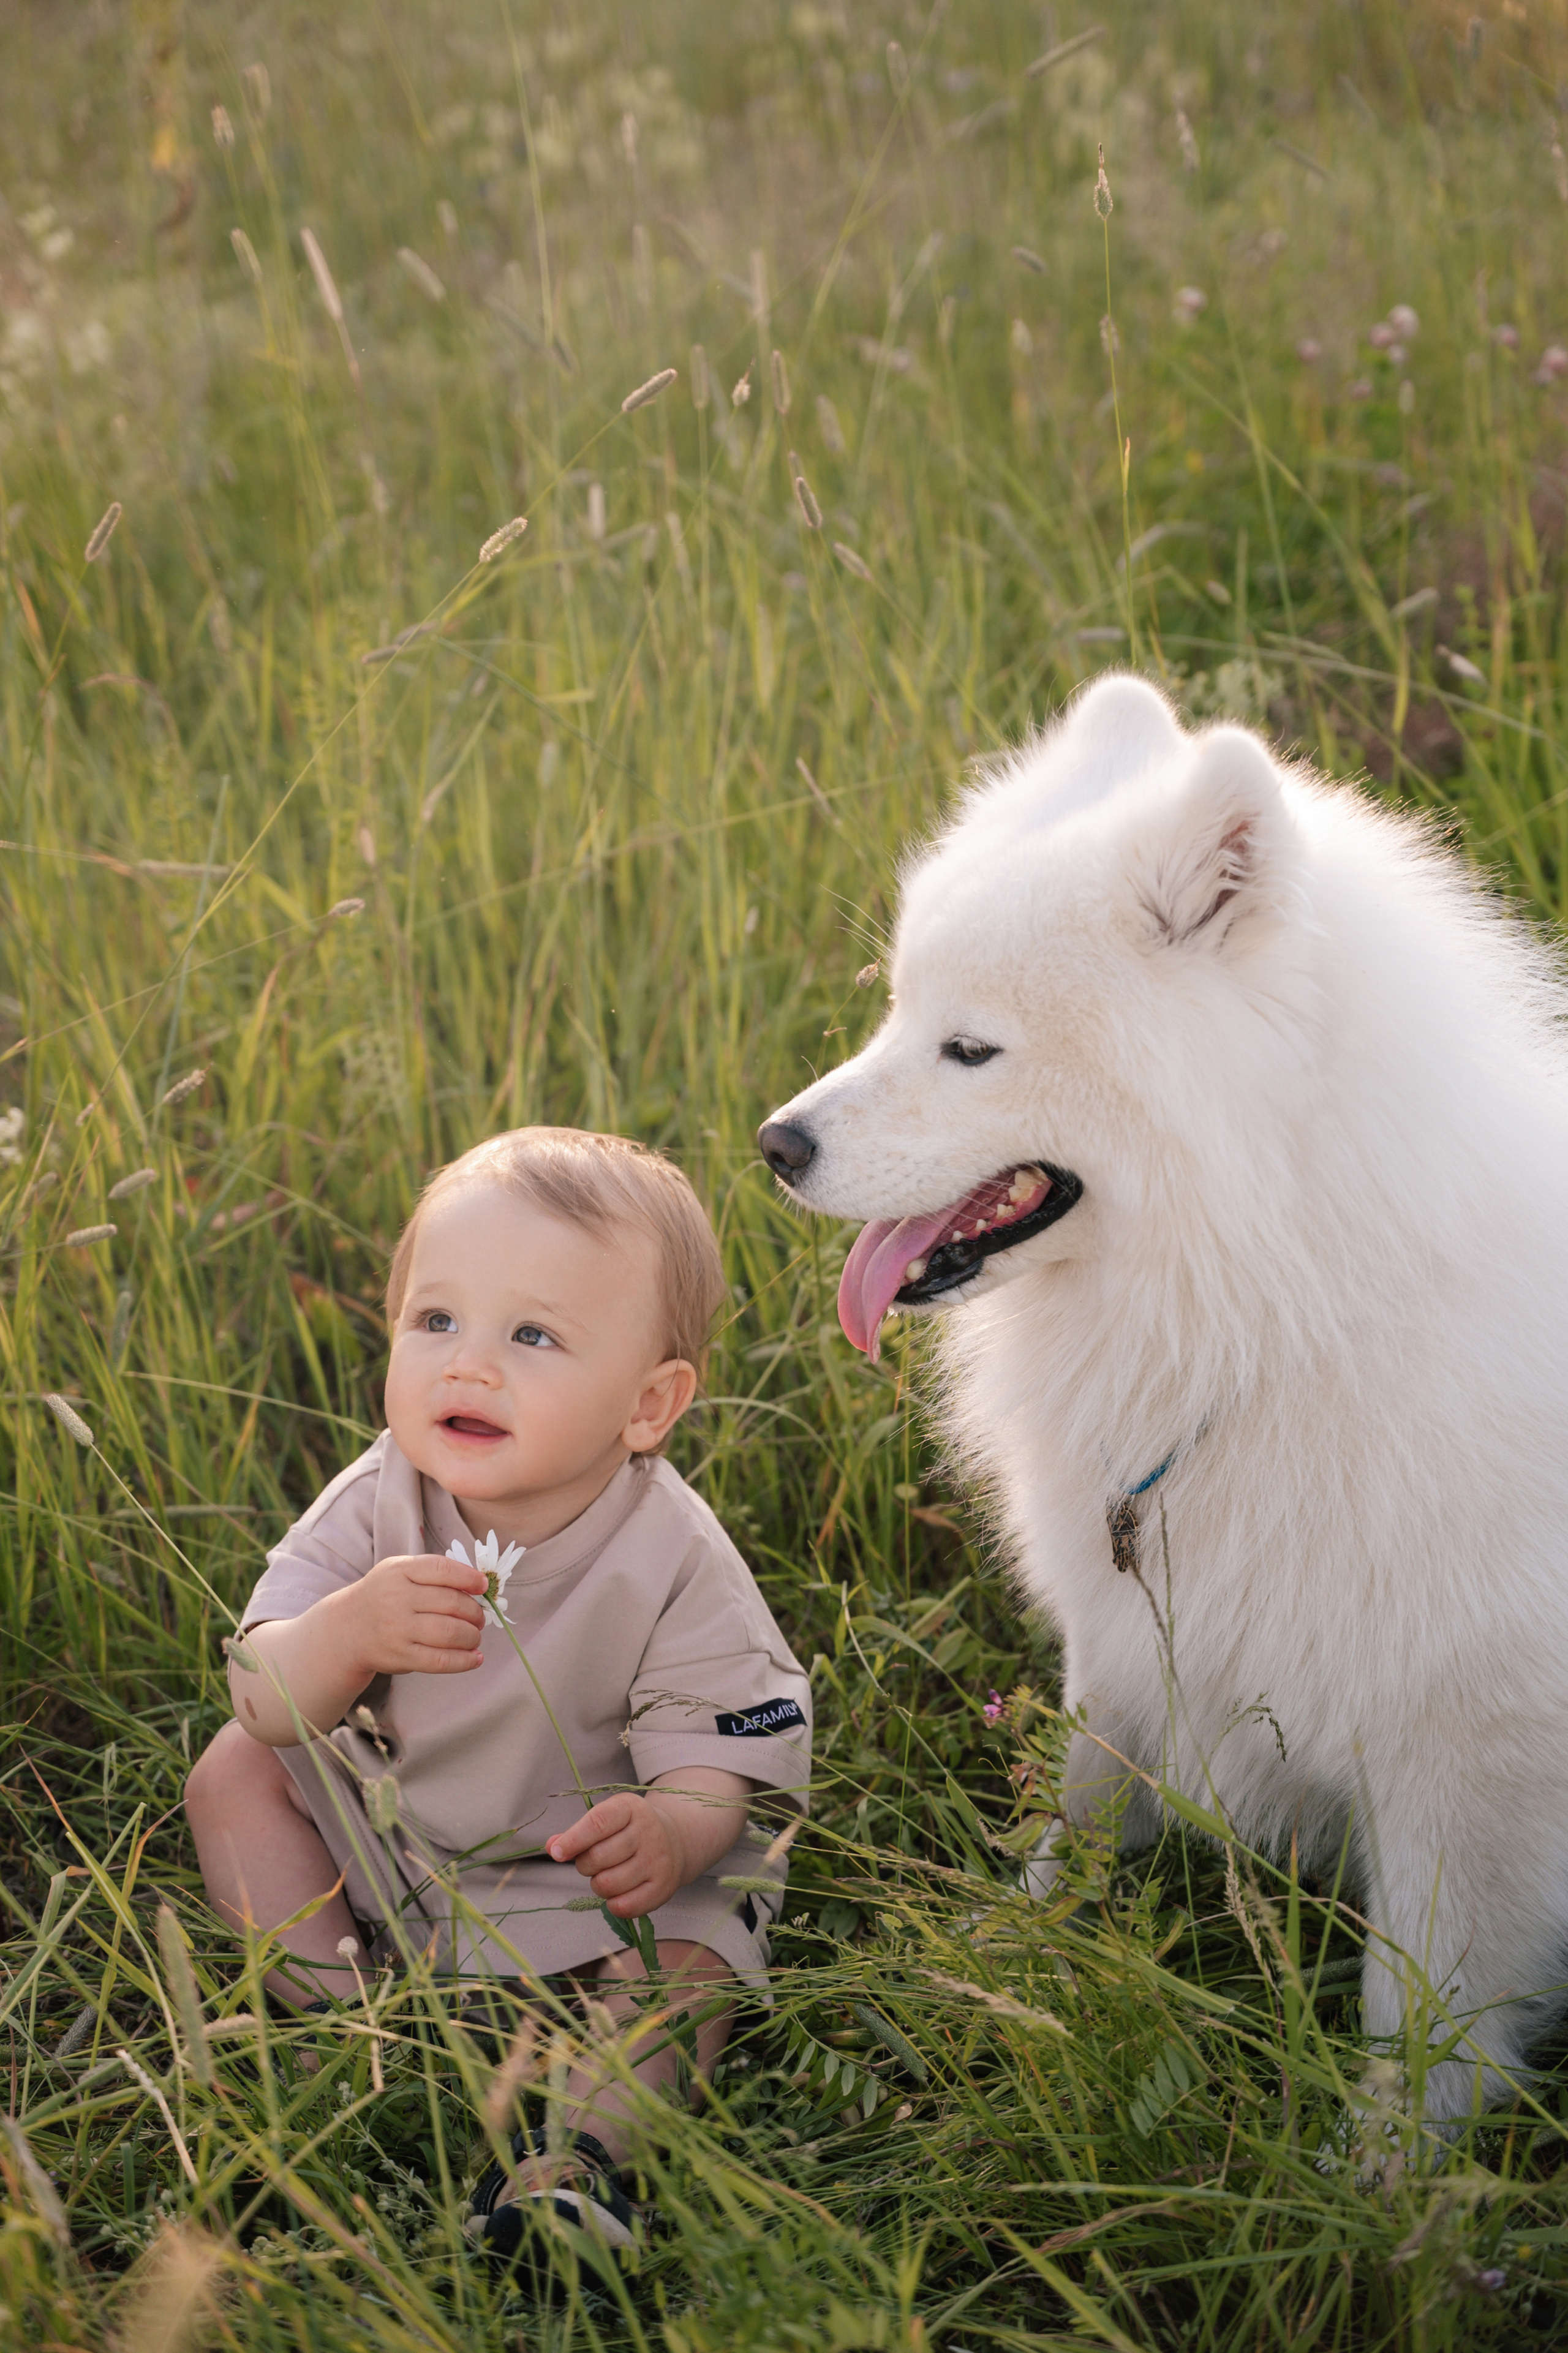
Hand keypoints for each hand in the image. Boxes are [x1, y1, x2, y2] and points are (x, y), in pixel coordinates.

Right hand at [335, 1551, 486, 1678]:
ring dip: (472, 1636)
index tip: (483, 1586)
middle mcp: (396, 1598)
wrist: (347, 1629)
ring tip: (475, 1636)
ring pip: (449, 1632)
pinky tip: (475, 1658)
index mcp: (399, 1571)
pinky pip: (439, 1660)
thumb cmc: (384, 1595)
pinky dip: (464, 1661)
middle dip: (475, 1612)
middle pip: (451, 1602)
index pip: (442, 1569)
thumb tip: (479, 1584)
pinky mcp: (400, 1656)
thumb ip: (434, 1572)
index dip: (469, 1577)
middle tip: (480, 1618)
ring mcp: (397, 1629)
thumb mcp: (399, 1571)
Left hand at [546, 1791, 687, 1918]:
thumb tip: (552, 1847)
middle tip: (592, 1861)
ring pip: (608, 1884)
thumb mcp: (607, 1819)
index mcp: (631, 1808)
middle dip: (585, 1864)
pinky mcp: (663, 1887)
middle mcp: (649, 1831)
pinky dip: (612, 1903)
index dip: (573, 1840)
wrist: (675, 1839)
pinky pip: (624, 1906)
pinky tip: (618, 1891)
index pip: (598, 1823)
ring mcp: (658, 1860)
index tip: (558, 1853)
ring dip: (598, 1884)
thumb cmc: (630, 1829)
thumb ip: (577, 1833)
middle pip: (598, 1857)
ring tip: (607, 1874)